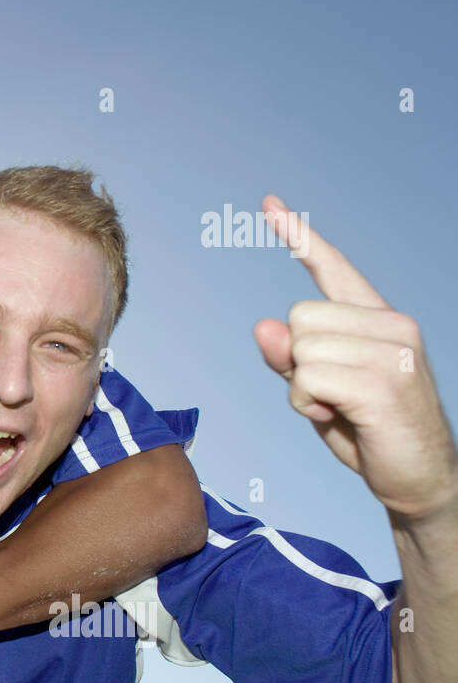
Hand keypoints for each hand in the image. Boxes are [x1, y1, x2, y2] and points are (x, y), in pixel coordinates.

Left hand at [253, 196, 457, 519]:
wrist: (419, 479)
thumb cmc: (367, 430)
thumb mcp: (318, 389)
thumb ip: (289, 357)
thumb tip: (263, 325)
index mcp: (377, 318)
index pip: (333, 268)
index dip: (299, 236)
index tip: (269, 203)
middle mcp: (391, 323)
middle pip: (297, 317)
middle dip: (298, 363)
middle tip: (334, 396)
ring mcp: (393, 350)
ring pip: (300, 349)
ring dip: (303, 389)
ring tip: (342, 409)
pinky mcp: (386, 381)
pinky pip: (308, 380)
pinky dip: (310, 406)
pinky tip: (345, 418)